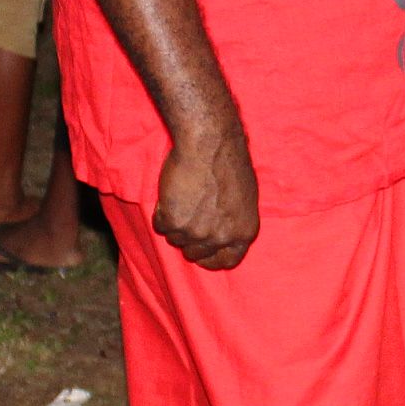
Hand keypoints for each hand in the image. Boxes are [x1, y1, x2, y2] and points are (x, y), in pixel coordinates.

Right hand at [153, 123, 258, 270]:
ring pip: (175, 239)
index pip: (227, 261)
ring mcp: (196, 233)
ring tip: (182, 197)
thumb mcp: (244, 197)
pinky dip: (161, 212)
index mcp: (243, 233)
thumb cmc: (229, 161)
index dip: (212, 259)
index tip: (202, 255)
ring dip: (174, 223)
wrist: (209, 144)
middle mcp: (220, 238)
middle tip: (187, 216)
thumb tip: (220, 230)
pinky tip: (171, 193)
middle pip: (196, 253)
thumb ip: (232, 220)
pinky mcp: (173, 222)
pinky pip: (160, 225)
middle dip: (189, 239)